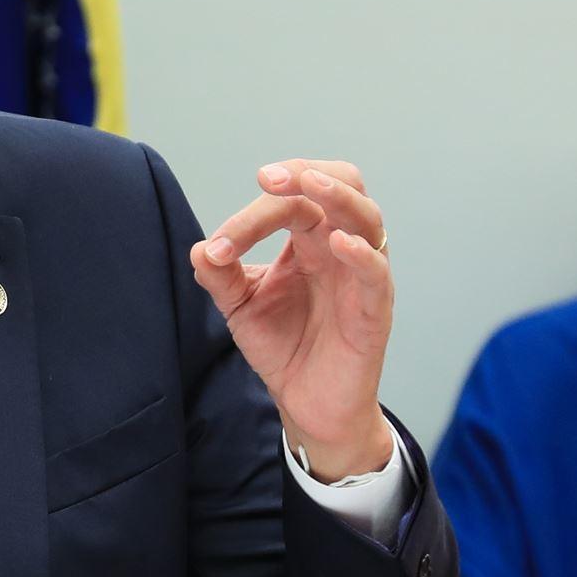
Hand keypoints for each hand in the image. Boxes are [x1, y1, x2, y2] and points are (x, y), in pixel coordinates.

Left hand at [190, 159, 393, 481]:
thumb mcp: (240, 305)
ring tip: (309, 183)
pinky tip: (338, 243)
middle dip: (305, 173)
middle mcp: (338, 248)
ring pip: (366, 217)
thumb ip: (220, 276)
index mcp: (308, 240)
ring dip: (338, 195)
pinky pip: (377, 273)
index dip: (252, 214)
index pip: (289, 204)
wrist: (306, 403)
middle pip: (339, 186)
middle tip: (267, 179)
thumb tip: (200, 249)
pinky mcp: (374, 310)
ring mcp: (360, 275)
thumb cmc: (282, 345)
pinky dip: (361, 253)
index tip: (219, 245)